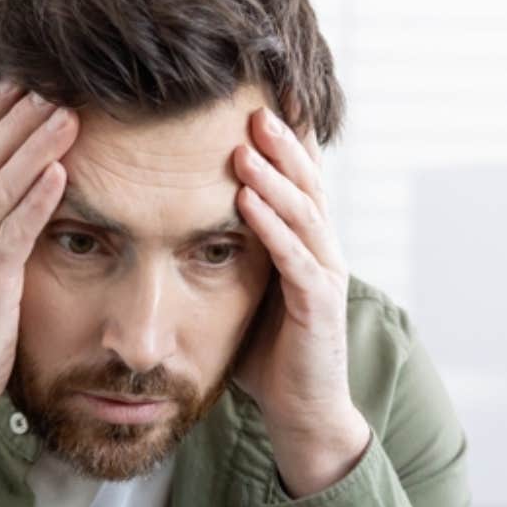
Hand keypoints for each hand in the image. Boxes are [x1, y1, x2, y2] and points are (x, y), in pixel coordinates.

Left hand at [231, 106, 370, 496]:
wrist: (303, 414)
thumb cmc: (270, 354)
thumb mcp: (245, 291)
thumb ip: (230, 252)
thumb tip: (181, 217)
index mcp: (305, 242)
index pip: (297, 178)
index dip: (283, 137)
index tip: (257, 93)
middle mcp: (322, 251)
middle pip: (306, 181)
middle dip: (281, 139)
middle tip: (253, 98)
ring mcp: (325, 277)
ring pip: (304, 212)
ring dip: (275, 174)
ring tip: (248, 138)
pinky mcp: (318, 308)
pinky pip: (295, 258)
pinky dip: (272, 226)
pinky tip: (248, 201)